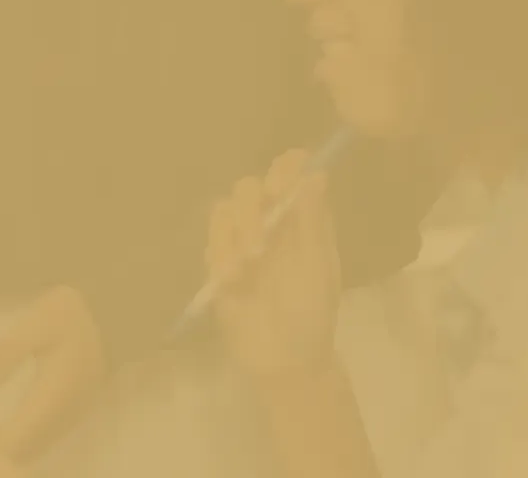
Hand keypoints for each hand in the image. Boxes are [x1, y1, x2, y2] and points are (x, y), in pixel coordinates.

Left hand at [0, 285, 107, 460]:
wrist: (109, 315)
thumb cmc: (68, 316)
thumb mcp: (36, 322)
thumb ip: (4, 353)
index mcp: (52, 400)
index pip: (12, 444)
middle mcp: (61, 419)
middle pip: (17, 455)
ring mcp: (65, 421)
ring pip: (26, 451)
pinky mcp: (65, 418)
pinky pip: (32, 442)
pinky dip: (5, 437)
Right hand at [207, 150, 343, 380]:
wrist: (284, 359)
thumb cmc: (312, 312)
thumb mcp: (317, 267)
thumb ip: (313, 221)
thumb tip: (317, 173)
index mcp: (301, 218)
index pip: (291, 173)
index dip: (285, 168)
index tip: (281, 185)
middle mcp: (270, 222)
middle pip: (249, 187)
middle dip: (252, 208)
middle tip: (262, 241)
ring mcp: (242, 241)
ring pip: (223, 208)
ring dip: (235, 233)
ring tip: (249, 266)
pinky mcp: (218, 262)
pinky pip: (210, 242)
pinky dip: (220, 256)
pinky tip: (233, 281)